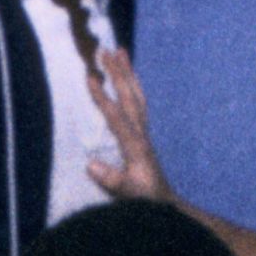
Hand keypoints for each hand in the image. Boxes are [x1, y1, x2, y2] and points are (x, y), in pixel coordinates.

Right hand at [84, 43, 169, 199]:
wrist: (165, 205)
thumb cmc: (145, 201)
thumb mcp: (129, 194)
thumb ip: (112, 179)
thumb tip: (90, 164)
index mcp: (135, 145)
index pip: (116, 116)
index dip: (102, 97)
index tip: (91, 77)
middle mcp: (141, 134)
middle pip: (129, 96)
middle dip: (117, 72)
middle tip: (107, 49)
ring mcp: (143, 132)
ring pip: (136, 95)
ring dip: (128, 73)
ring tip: (120, 51)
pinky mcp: (143, 135)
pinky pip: (138, 103)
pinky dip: (132, 86)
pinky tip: (127, 78)